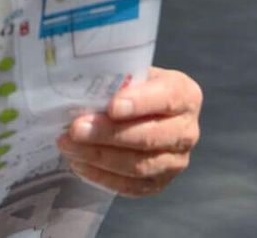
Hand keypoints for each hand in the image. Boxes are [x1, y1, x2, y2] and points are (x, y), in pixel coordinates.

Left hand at [57, 66, 201, 195]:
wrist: (143, 105)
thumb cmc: (131, 82)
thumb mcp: (130, 70)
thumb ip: (115, 78)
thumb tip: (79, 88)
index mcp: (184, 94)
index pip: (167, 99)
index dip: (140, 104)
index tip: (111, 107)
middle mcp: (187, 130)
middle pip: (149, 137)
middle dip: (108, 134)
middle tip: (75, 129)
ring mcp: (176, 160)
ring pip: (140, 165)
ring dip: (100, 157)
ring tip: (69, 147)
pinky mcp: (161, 181)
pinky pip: (134, 186)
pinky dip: (104, 177)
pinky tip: (80, 165)